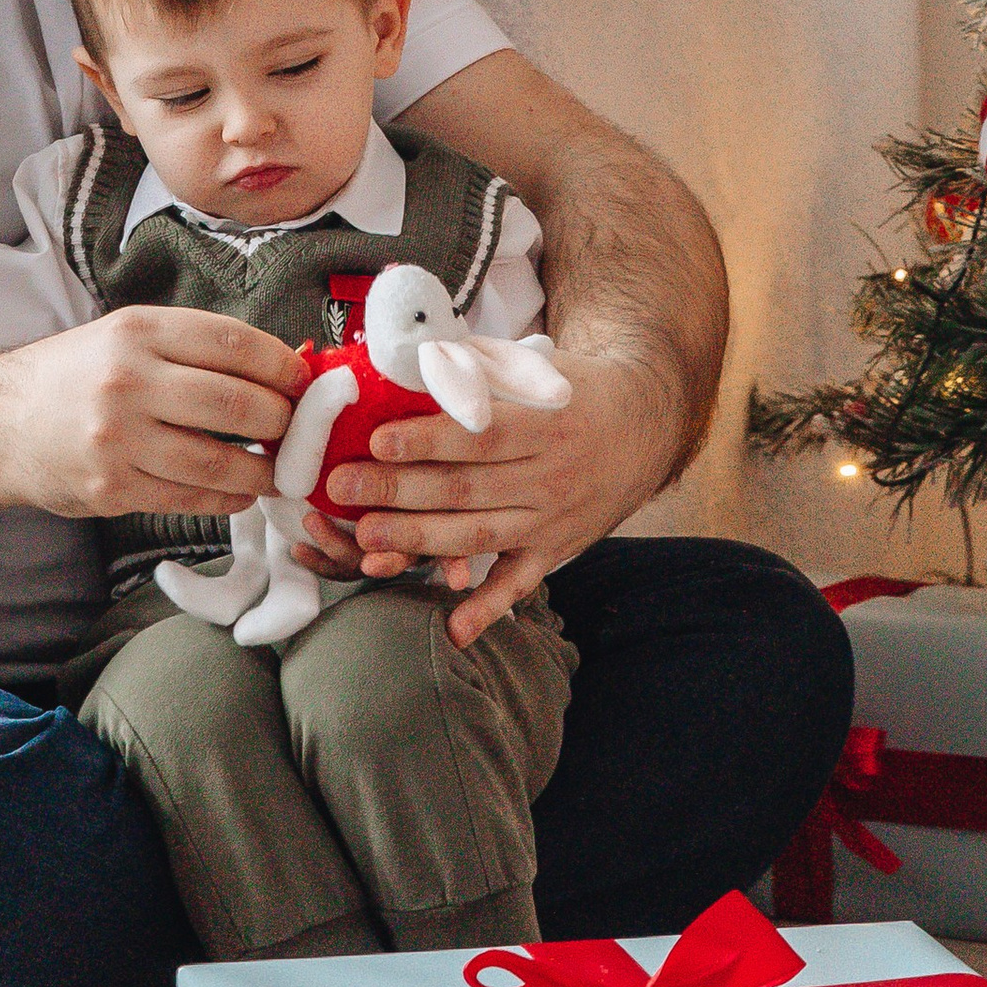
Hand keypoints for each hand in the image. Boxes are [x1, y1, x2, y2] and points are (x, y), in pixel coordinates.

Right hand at [0, 307, 305, 520]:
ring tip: (278, 470)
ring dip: (263, 471)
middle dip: (283, 422)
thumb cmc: (73, 376)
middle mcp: (128, 380)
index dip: (282, 365)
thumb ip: (192, 348)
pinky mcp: (113, 487)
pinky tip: (239, 493)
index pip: (234, 343)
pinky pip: (191, 497)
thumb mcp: (124, 337)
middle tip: (297, 431)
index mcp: (138, 330)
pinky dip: (228, 499)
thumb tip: (280, 367)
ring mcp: (119, 438)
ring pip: (220, 461)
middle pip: (236, 403)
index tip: (305, 382)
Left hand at [320, 349, 684, 647]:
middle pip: (466, 488)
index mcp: (546, 424)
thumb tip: (411, 357)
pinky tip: (453, 629)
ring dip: (420, 541)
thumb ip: (479, 367)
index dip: (428, 440)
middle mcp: (550, 476)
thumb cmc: (574, 388)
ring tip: (366, 539)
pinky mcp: (554, 550)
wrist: (644, 426)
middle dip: (399, 489)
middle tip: (342, 488)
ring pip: (478, 535)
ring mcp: (552, 520)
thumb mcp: (537, 366)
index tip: (378, 440)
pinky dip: (487, 610)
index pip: (479, 436)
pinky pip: (518, 585)